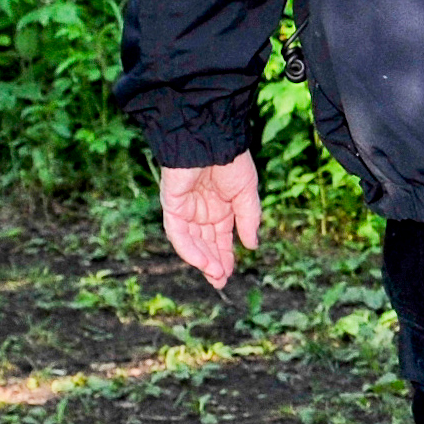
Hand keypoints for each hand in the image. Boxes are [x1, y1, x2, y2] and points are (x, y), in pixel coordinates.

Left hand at [158, 154, 261, 290]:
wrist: (211, 141)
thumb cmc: (231, 162)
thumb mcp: (247, 194)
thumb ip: (248, 220)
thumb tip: (252, 245)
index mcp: (220, 207)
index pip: (219, 238)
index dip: (225, 256)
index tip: (230, 274)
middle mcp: (201, 211)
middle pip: (204, 243)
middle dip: (213, 263)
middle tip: (220, 282)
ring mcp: (185, 209)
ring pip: (191, 242)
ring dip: (202, 259)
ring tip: (215, 275)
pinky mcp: (172, 205)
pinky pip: (177, 232)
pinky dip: (189, 249)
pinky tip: (203, 261)